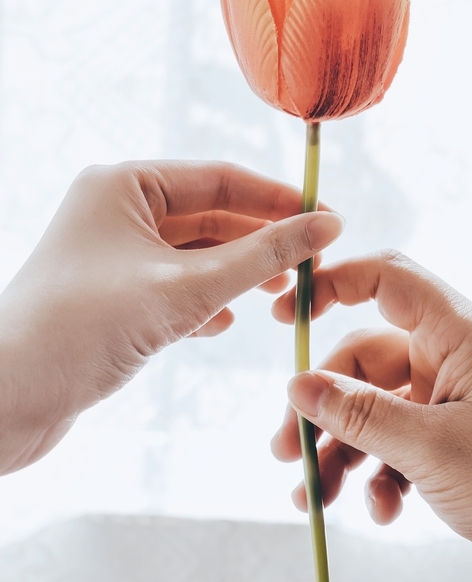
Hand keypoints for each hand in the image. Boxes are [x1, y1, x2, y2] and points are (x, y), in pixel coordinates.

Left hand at [0, 161, 342, 473]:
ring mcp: (112, 257)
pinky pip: (173, 289)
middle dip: (261, 241)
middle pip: (210, 217)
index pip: (219, 179)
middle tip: (314, 265)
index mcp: (124, 186)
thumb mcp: (185, 289)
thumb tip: (327, 224)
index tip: (328, 219)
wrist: (2, 401)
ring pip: (194, 257)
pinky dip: (204, 303)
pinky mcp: (110, 300)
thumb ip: (261, 257)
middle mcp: (115, 212)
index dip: (277, 199)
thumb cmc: (81, 330)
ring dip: (238, 275)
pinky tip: (226, 323)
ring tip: (282, 294)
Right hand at [272, 251, 471, 581]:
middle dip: (324, 407)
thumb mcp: (431, 449)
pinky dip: (380, 474)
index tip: (286, 314)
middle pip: (365, 360)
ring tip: (316, 496)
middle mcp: (455, 358)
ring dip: (343, 450)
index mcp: (460, 334)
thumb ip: (360, 415)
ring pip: (377, 408)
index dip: (333, 285)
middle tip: (287, 450)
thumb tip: (298, 386)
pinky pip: (399, 442)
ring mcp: (455, 398)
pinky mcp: (455, 438)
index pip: (387, 280)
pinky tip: (380, 510)